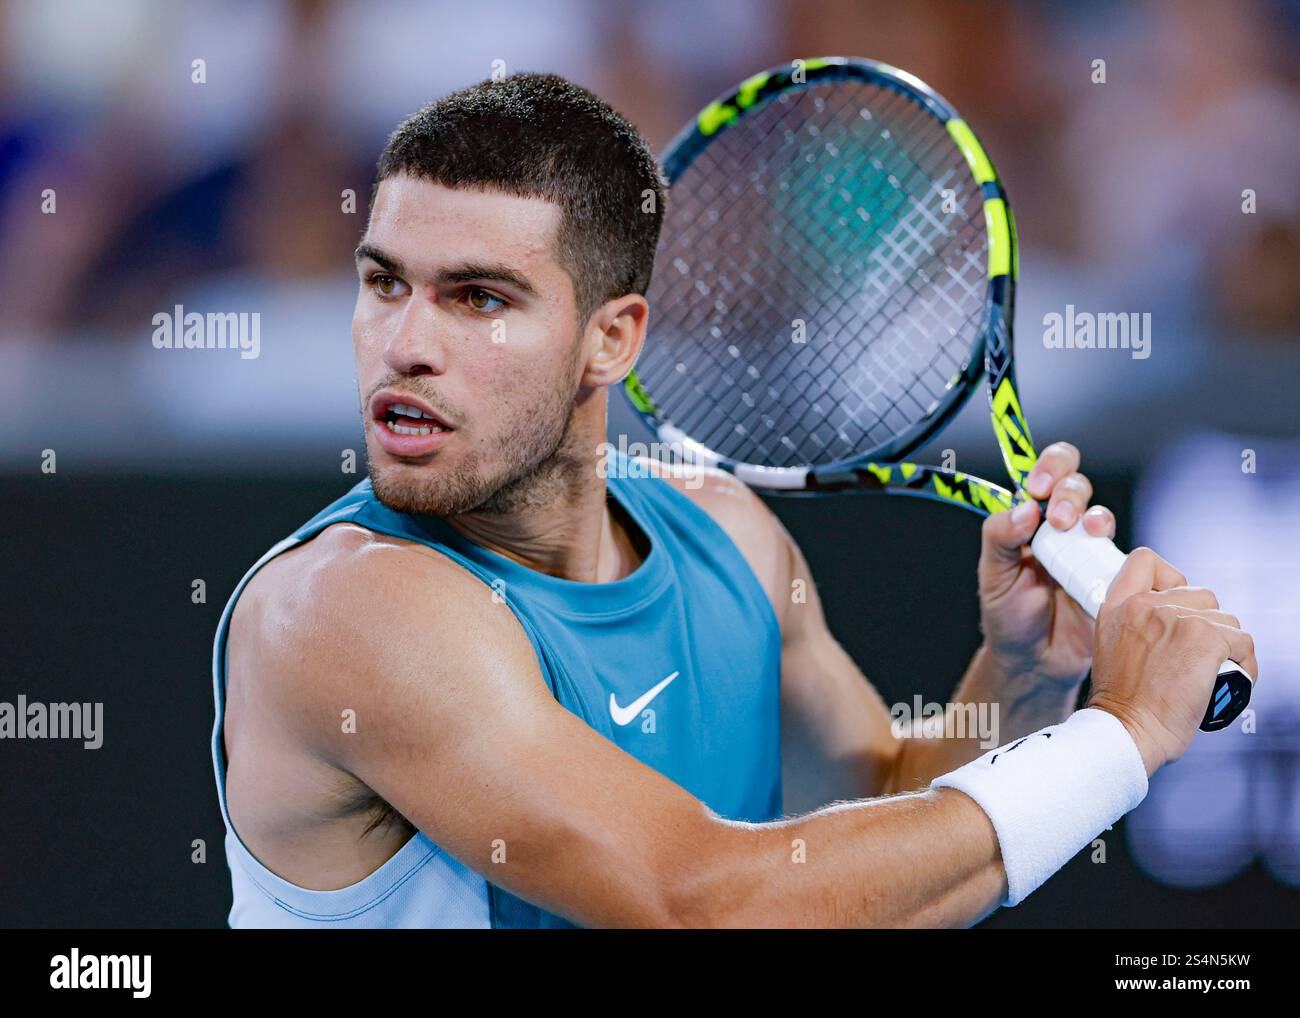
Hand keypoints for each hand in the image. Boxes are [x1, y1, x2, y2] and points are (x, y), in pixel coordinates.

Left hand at [977, 441, 1113, 685]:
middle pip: (1077, 485)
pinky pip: (1125, 556)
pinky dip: (1117, 553)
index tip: (1037, 488)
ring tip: (1081, 533)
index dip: (1048, 469)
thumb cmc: (1009, 616)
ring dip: (1094, 517)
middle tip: (1058, 519)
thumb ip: (999, 536)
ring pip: (1100, 515)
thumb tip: (1025, 507)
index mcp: (1030, 520)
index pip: (1046, 475)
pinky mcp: (1113, 577)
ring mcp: (1090, 552)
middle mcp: (1063, 529)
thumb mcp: (993, 574)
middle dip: (1069, 492)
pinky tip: (1104, 563)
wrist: (1035, 662)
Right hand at [1087, 549, 1258, 774]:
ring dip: (1227, 646)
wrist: (1128, 730)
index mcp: (1117, 606)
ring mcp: (1176, 618)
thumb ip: (1135, 624)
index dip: (1168, 578)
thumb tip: (1172, 621)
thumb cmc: (1124, 703)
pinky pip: (1244, 641)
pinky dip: (1245, 664)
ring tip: (1212, 674)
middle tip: (1196, 657)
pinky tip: (1228, 682)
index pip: (1145, 561)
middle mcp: (1145, 605)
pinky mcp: (1206, 638)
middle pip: (1199, 593)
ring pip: (1226, 619)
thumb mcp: (1112, 648)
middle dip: (1207, 623)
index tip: (1173, 605)